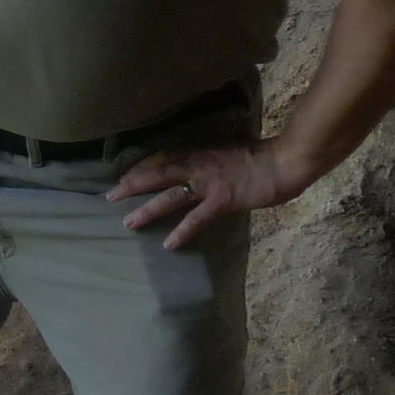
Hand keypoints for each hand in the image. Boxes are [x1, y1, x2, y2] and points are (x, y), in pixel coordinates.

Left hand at [107, 140, 310, 250]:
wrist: (285, 160)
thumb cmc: (263, 155)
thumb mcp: (231, 149)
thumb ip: (214, 156)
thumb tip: (207, 161)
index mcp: (200, 152)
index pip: (162, 158)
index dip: (141, 167)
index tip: (124, 175)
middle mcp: (198, 166)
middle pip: (156, 174)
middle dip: (131, 185)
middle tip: (109, 196)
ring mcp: (208, 183)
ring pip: (169, 197)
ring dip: (146, 210)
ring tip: (127, 223)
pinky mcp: (222, 201)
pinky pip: (196, 219)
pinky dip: (181, 232)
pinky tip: (168, 244)